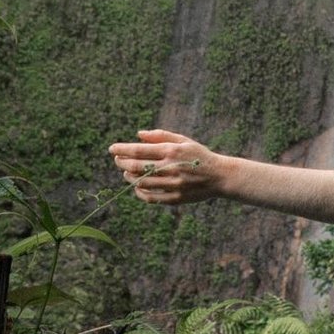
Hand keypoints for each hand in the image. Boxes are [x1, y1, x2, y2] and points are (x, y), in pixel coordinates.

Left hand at [109, 129, 227, 206]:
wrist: (220, 176)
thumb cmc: (199, 155)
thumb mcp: (183, 140)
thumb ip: (160, 136)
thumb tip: (138, 134)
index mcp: (172, 151)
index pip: (139, 150)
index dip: (122, 149)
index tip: (112, 149)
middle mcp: (171, 167)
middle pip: (137, 166)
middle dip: (122, 162)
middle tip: (117, 160)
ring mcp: (173, 184)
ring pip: (141, 182)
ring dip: (129, 177)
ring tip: (126, 172)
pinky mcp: (175, 198)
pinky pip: (150, 197)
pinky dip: (139, 192)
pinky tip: (136, 187)